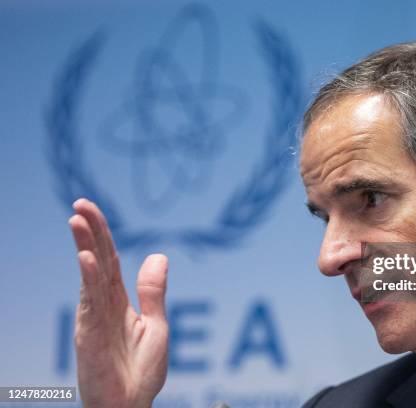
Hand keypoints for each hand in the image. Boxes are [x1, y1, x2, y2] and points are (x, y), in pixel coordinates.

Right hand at [68, 198, 168, 407]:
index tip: (91, 209)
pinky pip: (90, 302)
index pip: (110, 260)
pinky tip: (86, 258)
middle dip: (90, 232)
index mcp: (120, 301)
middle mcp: (104, 305)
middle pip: (97, 261)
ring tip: (77, 220)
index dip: (103, 234)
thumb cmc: (141, 372)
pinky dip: (88, 279)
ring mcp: (95, 319)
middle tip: (80, 204)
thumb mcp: (156, 325)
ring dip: (85, 247)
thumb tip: (159, 255)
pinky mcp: (89, 336)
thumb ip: (154, 293)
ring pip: (90, 276)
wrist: (132, 407)